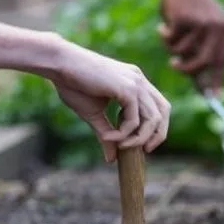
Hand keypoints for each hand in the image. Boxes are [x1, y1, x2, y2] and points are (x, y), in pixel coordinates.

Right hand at [50, 39, 170, 162]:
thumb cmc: (73, 85)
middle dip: (157, 135)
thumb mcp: (94, 115)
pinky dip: (123, 134)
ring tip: (120, 146)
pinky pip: (134, 120)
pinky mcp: (127, 89)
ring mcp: (135, 83)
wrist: (59, 64)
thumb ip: (107, 135)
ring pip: (152, 119)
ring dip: (138, 138)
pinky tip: (109, 137)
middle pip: (164, 112)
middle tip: (144, 150)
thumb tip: (111, 160)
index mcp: (136, 83)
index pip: (160, 107)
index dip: (158, 128)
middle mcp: (139, 81)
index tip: (145, 144)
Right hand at [158, 0, 223, 94]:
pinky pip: (172, 40)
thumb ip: (199, 54)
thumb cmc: (187, 8)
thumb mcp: (198, 31)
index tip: (214, 98)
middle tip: (175, 66)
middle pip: (206, 61)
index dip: (217, 81)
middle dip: (189, 69)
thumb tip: (198, 84)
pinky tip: (163, 24)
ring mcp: (202, 22)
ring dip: (171, 48)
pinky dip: (164, 36)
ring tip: (167, 35)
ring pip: (184, 51)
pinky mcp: (186, 18)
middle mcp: (218, 27)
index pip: (222, 62)